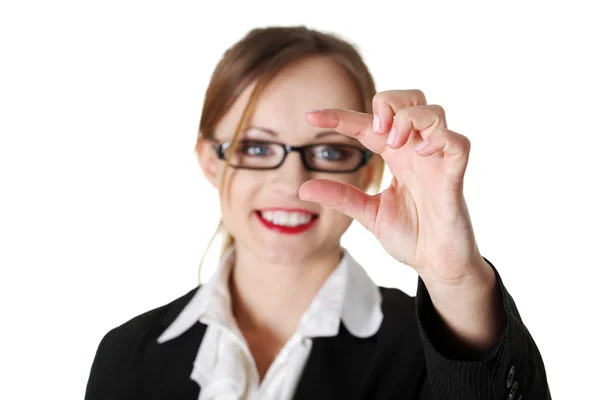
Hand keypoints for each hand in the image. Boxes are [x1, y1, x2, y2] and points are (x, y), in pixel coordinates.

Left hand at [299, 90, 484, 285]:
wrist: (435, 263)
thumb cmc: (410, 235)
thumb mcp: (368, 213)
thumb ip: (341, 197)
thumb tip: (303, 189)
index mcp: (395, 156)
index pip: (366, 124)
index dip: (339, 116)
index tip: (310, 117)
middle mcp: (416, 151)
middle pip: (410, 99)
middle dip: (389, 101)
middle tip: (375, 129)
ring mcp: (437, 161)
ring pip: (434, 112)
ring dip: (410, 119)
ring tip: (395, 143)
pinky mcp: (455, 176)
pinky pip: (459, 143)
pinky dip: (440, 139)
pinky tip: (421, 153)